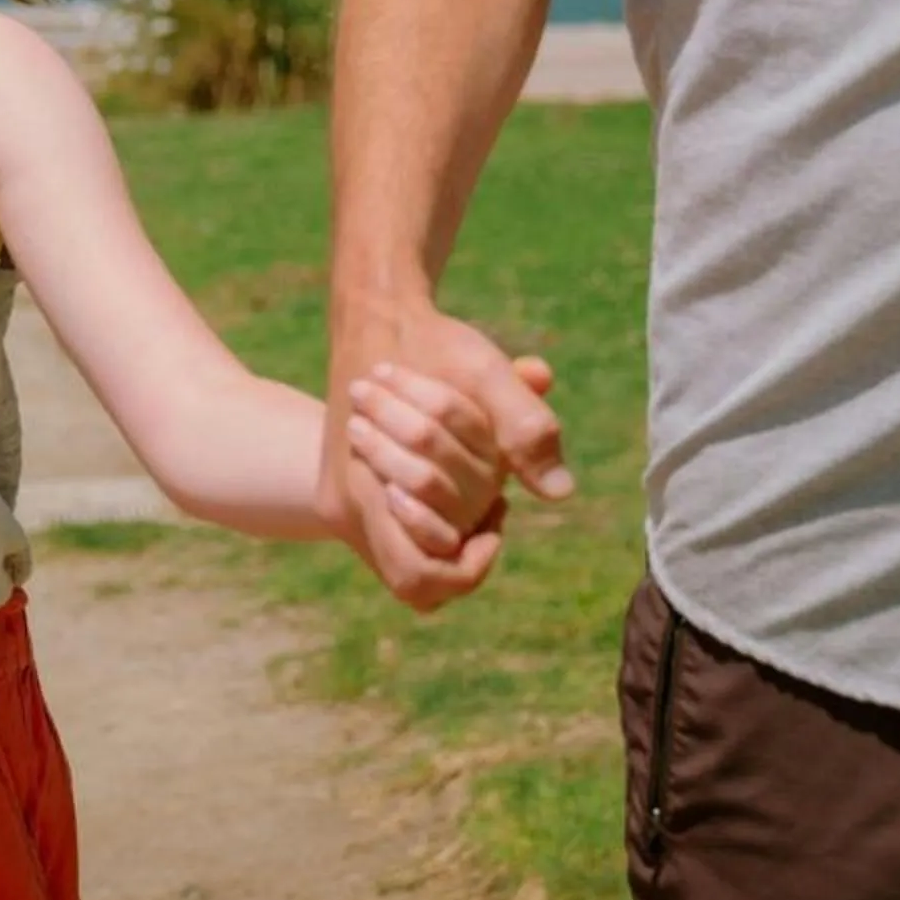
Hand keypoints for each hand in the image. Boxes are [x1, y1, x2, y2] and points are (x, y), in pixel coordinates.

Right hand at [320, 305, 572, 611]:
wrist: (374, 318)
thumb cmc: (433, 343)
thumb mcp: (484, 373)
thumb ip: (524, 428)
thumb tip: (561, 493)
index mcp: (365, 485)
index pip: (421, 576)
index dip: (469, 564)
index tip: (499, 517)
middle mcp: (343, 507)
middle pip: (415, 582)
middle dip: (463, 552)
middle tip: (493, 511)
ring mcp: (337, 505)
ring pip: (403, 563)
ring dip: (447, 538)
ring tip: (476, 495)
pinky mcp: (341, 497)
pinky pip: (393, 540)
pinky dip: (429, 524)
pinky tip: (455, 484)